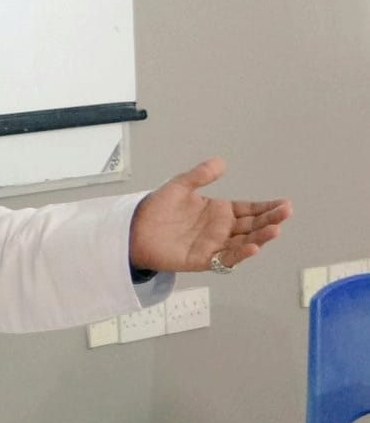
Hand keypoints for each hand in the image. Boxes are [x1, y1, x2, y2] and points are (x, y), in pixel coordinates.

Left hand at [129, 157, 291, 272]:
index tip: (284, 204)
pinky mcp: (204, 260)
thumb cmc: (158, 208)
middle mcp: (221, 230)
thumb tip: (221, 162)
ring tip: (276, 228)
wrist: (136, 229)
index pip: (249, 210)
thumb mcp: (180, 186)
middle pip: (251, 226)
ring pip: (244, 242)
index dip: (266, 208)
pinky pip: (226, 259)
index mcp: (219, 212)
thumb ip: (200, 175)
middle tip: (286, 212)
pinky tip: (253, 246)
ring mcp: (215, 246)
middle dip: (270, 220)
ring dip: (261, 237)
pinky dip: (240, 254)